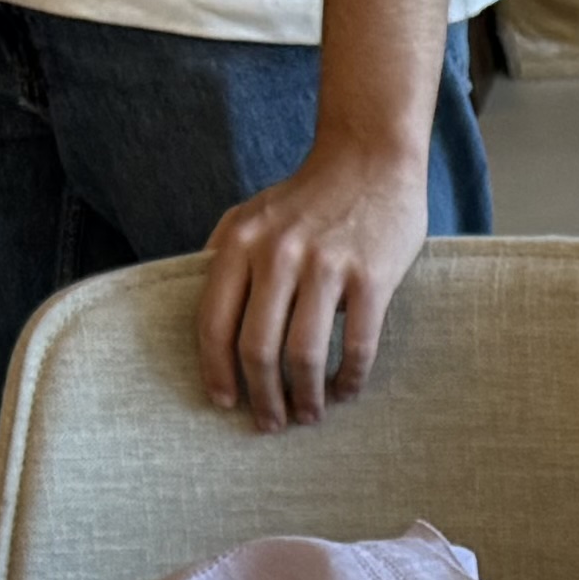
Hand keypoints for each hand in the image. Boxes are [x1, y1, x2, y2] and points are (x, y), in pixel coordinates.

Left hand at [193, 132, 432, 432]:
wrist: (370, 157)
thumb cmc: (309, 196)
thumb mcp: (252, 215)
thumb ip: (225, 258)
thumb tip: (207, 320)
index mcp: (240, 241)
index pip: (214, 323)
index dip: (217, 371)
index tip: (225, 402)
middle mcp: (278, 253)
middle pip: (257, 348)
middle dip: (262, 397)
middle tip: (270, 423)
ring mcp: (326, 264)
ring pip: (304, 354)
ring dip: (306, 398)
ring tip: (309, 415)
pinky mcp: (371, 276)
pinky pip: (356, 345)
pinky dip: (349, 378)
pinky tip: (345, 391)